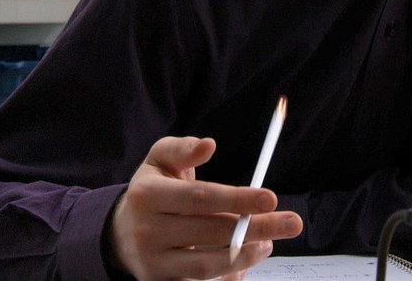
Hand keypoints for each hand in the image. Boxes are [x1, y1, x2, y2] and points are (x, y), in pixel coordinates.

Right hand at [109, 136, 302, 279]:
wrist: (120, 232)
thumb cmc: (153, 189)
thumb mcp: (160, 160)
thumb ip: (183, 149)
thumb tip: (209, 144)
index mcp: (147, 195)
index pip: (200, 198)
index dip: (237, 199)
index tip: (272, 198)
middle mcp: (147, 231)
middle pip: (210, 232)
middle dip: (256, 228)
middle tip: (292, 222)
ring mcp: (153, 263)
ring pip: (206, 266)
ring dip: (245, 256)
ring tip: (269, 243)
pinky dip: (228, 277)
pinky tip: (247, 262)